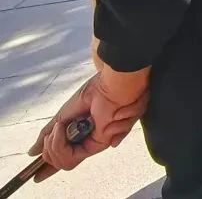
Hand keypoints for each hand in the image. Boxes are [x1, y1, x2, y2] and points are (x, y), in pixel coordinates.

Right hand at [29, 69, 148, 180]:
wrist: (106, 87)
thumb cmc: (90, 96)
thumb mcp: (62, 117)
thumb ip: (48, 135)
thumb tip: (32, 153)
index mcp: (80, 137)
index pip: (64, 158)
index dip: (50, 168)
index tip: (37, 177)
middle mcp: (87, 144)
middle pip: (61, 164)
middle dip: (49, 149)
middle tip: (54, 131)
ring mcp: (93, 145)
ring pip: (65, 164)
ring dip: (54, 145)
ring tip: (59, 127)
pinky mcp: (98, 145)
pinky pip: (71, 158)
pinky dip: (59, 143)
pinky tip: (62, 128)